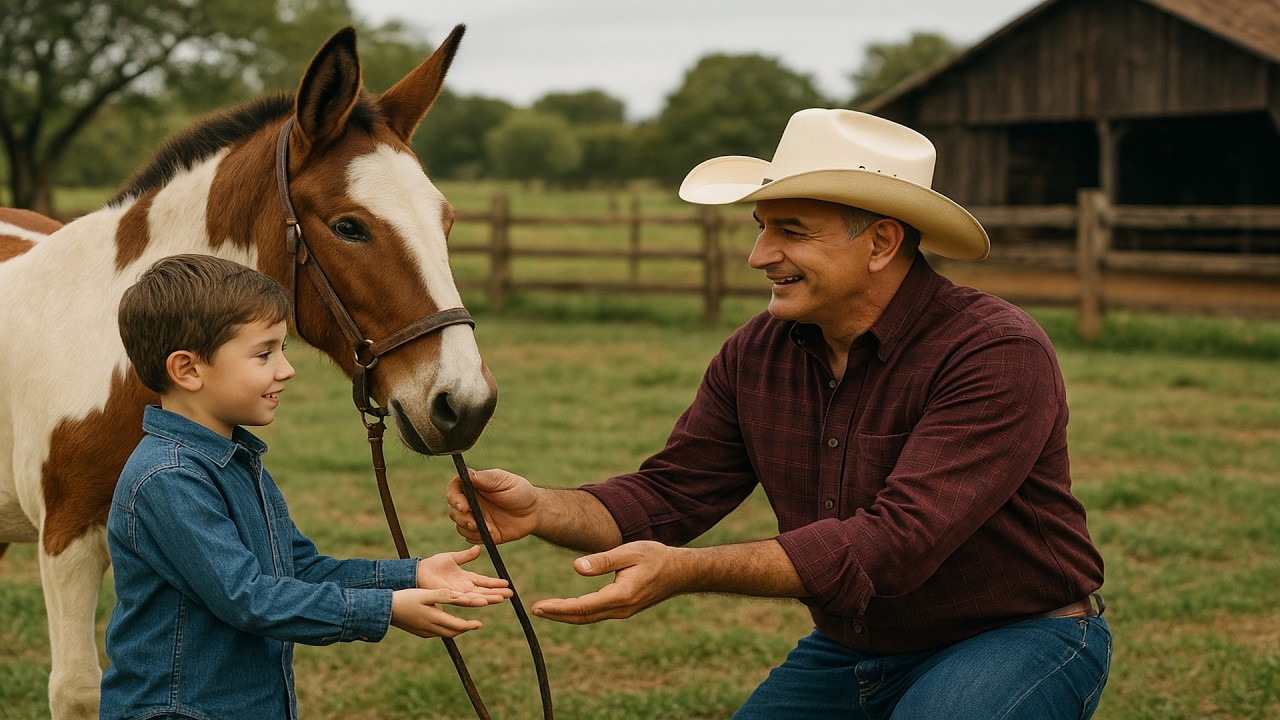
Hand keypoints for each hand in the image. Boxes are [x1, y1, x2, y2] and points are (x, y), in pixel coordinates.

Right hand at [390, 588, 495, 638]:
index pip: (457, 625)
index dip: (470, 625)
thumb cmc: (405, 598)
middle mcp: (430, 628)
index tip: (480, 624)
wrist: (385, 610)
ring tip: (464, 624)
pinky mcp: (418, 632)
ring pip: (445, 633)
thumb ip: (443, 595)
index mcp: (433, 618)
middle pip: (453, 632)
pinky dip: (445, 629)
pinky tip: (445, 622)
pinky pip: (436, 633)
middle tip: (476, 624)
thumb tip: (460, 597)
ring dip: (456, 629)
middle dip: (465, 628)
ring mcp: (423, 632)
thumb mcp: (424, 594)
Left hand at [417, 545, 511, 604]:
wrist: (418, 571)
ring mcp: (458, 593)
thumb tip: (478, 548)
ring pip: (477, 597)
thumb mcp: (452, 557)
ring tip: (502, 599)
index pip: (484, 581)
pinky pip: (464, 599)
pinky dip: (475, 600)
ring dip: (490, 598)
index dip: (495, 583)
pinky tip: (484, 601)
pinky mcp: (450, 596)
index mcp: (466, 578)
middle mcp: (464, 588)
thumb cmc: (433, 565)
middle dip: (497, 593)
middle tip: (511, 595)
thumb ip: (465, 556)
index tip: (507, 583)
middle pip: (484, 591)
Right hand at [446, 468, 539, 544]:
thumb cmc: (520, 491)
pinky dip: (478, 537)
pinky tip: (492, 533)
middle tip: (474, 523)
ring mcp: (474, 517)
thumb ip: (487, 479)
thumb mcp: (505, 481)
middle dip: (461, 517)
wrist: (533, 512)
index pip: (453, 489)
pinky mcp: (480, 532)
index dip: (453, 498)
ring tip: (488, 528)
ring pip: (459, 525)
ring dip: (469, 529)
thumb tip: (468, 473)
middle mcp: (470, 501)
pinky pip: (470, 537)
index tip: (463, 506)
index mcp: (473, 486)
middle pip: (453, 510)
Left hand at [530, 541, 688, 624]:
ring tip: (545, 609)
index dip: (558, 608)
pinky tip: (568, 607)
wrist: (681, 572)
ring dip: (566, 615)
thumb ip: (603, 560)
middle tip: (535, 610)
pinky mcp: (624, 608)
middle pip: (582, 617)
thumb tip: (576, 568)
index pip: (582, 605)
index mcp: (621, 595)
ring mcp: (623, 611)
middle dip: (557, 614)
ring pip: (589, 617)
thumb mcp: (629, 552)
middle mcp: (621, 608)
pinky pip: (596, 614)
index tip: (538, 607)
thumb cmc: (656, 557)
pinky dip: (579, 612)